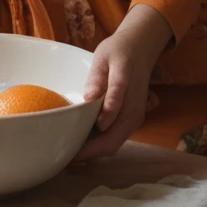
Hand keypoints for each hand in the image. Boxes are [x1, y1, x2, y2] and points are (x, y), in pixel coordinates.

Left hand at [74, 3, 172, 161]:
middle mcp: (134, 105)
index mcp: (125, 81)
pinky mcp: (134, 120)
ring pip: (115, 143)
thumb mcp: (103, 55)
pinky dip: (101, 146)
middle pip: (114, 138)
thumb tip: (88, 98)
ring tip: (70, 154)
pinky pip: (117, 138)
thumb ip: (97, 76)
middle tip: (65, 156)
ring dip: (94, 152)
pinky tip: (84, 145)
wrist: (141, 50)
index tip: (78, 137)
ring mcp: (136, 115)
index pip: (115, 99)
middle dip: (89, 151)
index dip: (100, 118)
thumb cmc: (118, 51)